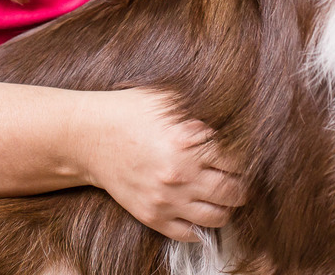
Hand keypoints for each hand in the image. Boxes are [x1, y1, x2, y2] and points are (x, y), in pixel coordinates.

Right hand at [77, 88, 247, 241]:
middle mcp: (180, 174)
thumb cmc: (130, 112)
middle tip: (239, 178)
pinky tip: (201, 211)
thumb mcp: (169, 99)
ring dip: (227, 208)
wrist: (89, 137)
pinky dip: (201, 227)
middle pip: (234, 192)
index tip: (245, 155)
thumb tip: (237, 112)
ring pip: (217, 217)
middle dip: (242, 186)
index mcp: (188, 142)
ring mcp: (166, 200)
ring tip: (223, 196)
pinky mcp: (151, 216)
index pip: (238, 159)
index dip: (246, 157)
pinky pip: (189, 234)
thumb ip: (202, 110)